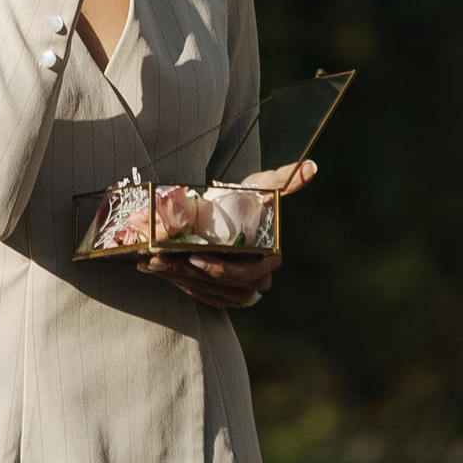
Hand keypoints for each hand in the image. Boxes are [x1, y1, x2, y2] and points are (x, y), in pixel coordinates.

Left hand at [136, 163, 314, 308]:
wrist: (224, 212)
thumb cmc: (244, 198)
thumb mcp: (260, 185)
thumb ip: (284, 179)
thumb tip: (312, 167)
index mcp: (270, 258)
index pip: (245, 273)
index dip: (220, 269)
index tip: (193, 256)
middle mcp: (258, 280)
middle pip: (222, 286)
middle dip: (189, 274)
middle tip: (160, 259)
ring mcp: (238, 290)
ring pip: (207, 292)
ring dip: (177, 279)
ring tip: (151, 262)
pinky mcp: (220, 294)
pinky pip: (198, 295)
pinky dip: (175, 283)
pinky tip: (153, 269)